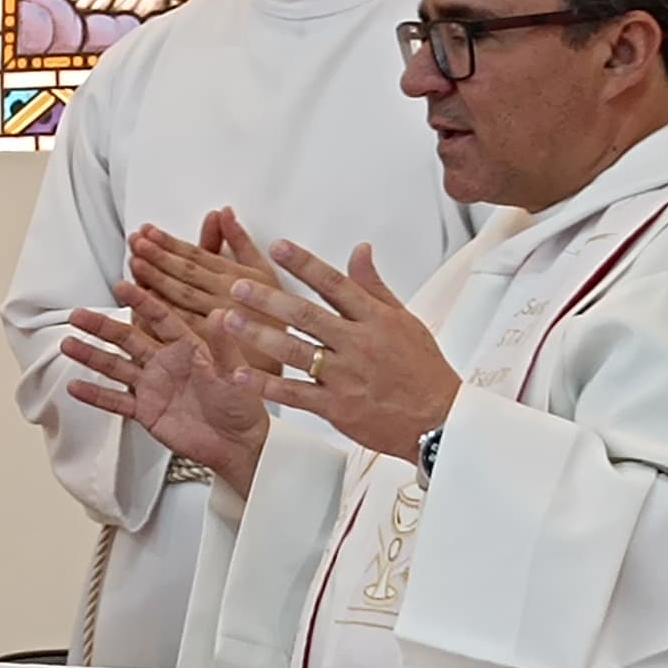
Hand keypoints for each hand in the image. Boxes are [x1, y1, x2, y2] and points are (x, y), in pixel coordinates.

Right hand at [62, 303, 268, 485]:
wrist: (238, 444)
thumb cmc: (243, 405)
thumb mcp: (235, 371)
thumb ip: (222, 344)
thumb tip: (221, 314)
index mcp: (187, 346)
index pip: (159, 317)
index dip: (142, 301)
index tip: (123, 284)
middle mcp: (165, 362)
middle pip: (127, 339)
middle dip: (102, 326)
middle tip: (78, 314)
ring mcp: (152, 386)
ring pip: (115, 366)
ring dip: (91, 355)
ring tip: (68, 344)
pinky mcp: (145, 411)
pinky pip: (116, 401)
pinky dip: (95, 395)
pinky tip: (75, 386)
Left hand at [122, 214, 272, 348]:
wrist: (289, 357)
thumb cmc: (271, 315)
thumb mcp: (263, 274)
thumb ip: (240, 242)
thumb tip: (223, 213)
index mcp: (237, 277)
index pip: (197, 256)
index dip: (170, 243)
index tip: (150, 232)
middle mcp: (227, 296)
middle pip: (185, 274)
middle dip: (158, 256)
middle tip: (136, 243)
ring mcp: (219, 321)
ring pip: (181, 298)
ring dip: (155, 280)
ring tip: (135, 264)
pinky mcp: (213, 345)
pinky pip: (184, 327)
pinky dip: (163, 314)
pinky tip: (142, 304)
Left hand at [223, 241, 458, 463]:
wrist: (438, 421)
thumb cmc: (423, 371)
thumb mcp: (404, 320)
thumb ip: (373, 286)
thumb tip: (359, 251)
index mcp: (375, 320)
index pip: (335, 284)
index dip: (305, 264)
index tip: (279, 247)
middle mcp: (358, 344)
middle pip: (307, 315)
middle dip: (269, 298)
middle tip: (238, 285)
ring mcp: (346, 376)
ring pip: (295, 350)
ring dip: (259, 334)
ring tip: (228, 319)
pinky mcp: (336, 407)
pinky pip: (295, 394)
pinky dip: (266, 384)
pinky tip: (240, 373)